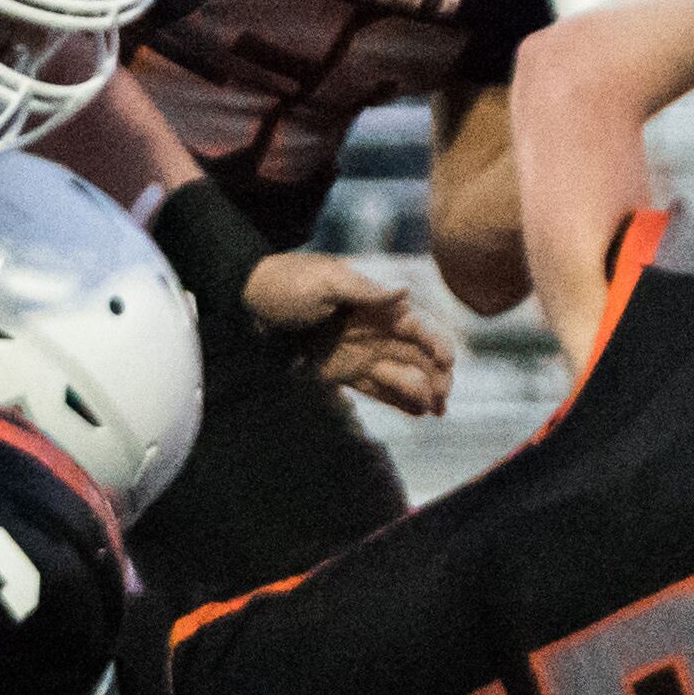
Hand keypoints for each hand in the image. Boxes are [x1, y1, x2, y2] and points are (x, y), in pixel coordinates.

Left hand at [246, 253, 453, 416]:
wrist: (247, 302)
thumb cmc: (287, 283)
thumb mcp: (326, 280)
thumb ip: (366, 290)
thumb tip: (405, 292)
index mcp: (375, 306)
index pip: (416, 326)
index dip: (436, 343)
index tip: (446, 361)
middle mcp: (373, 331)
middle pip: (416, 355)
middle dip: (436, 375)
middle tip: (445, 397)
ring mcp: (358, 353)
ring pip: (401, 375)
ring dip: (422, 391)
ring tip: (436, 411)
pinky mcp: (341, 372)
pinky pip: (376, 390)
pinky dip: (398, 401)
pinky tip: (419, 413)